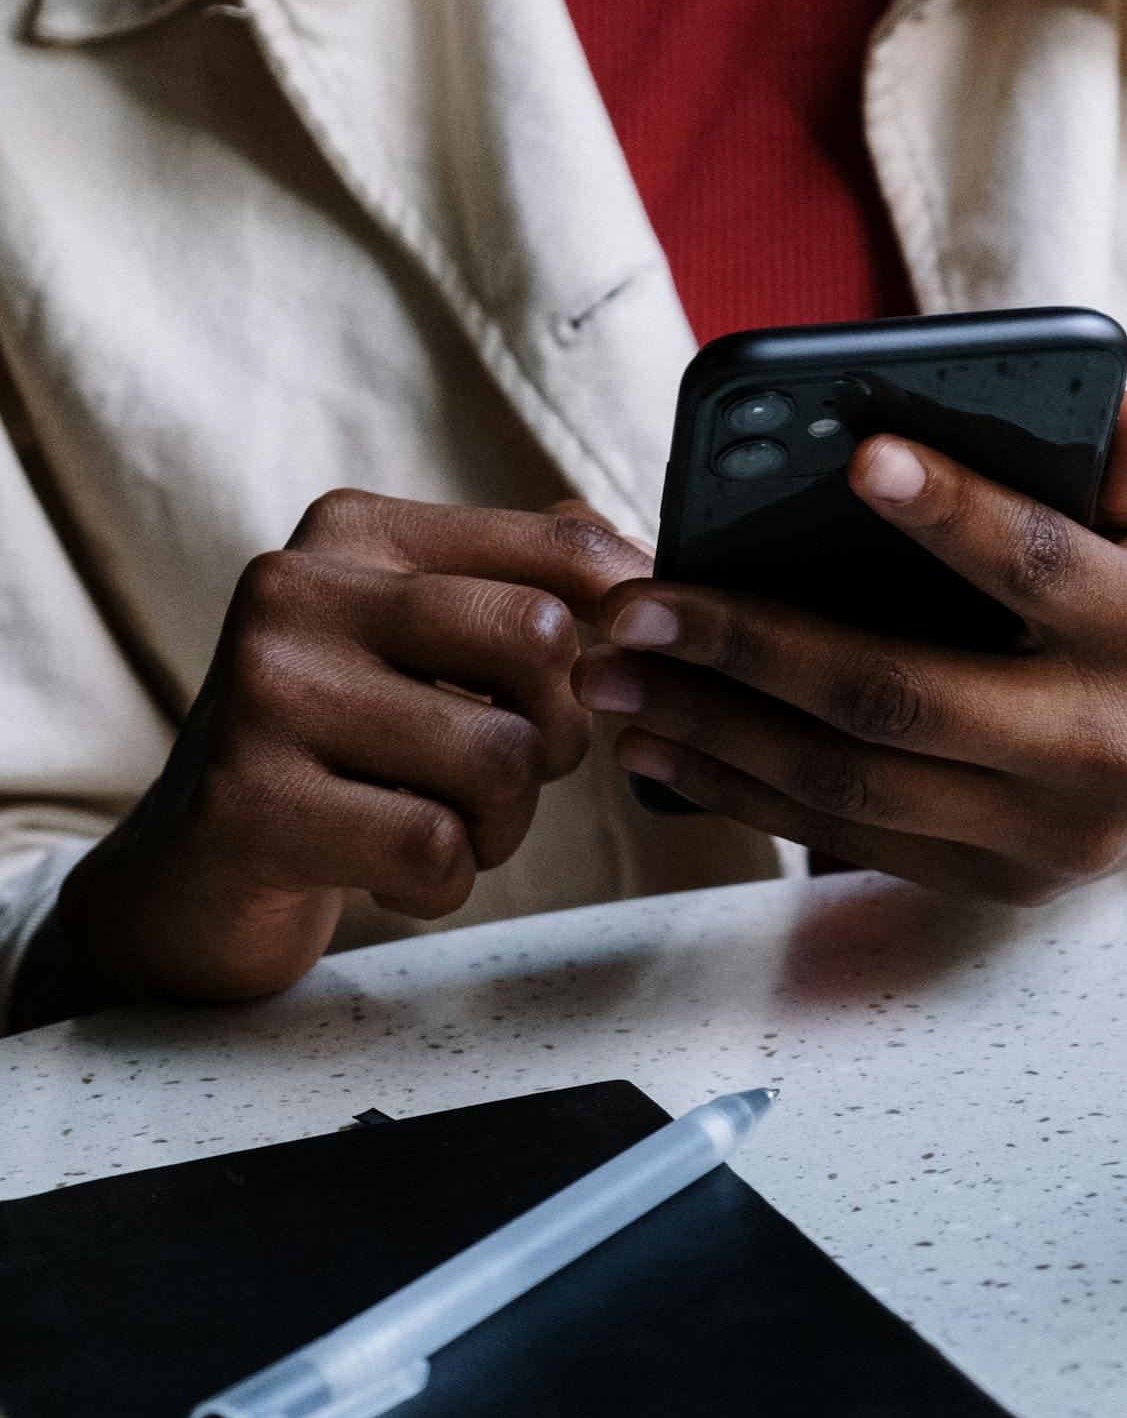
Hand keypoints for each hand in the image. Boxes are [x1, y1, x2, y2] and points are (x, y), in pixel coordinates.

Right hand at [18, 492, 651, 1022]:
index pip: (556, 545)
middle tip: (505, 775)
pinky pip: (434, 849)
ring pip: (498, 756)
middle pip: (540, 640)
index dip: (626, 621)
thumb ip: (524, 583)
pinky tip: (387, 876)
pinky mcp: (249, 802)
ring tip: (438, 829)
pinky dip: (441, 885)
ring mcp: (264, 692)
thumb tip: (643, 565)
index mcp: (354, 532)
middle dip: (556, 733)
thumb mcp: (421, 644)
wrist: (192, 874)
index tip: (633, 670)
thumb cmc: (341, 752)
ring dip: (499, 826)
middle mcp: (297, 589)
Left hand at [573, 395, 1126, 902]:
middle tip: (637, 607)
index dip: (951, 514)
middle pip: (901, 697)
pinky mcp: (1005, 884)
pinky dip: (745, 794)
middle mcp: (1111, 745)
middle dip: (751, 648)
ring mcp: (1053, 833)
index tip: (857, 459)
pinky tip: (664, 746)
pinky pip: (850, 841)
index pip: (1039, 566)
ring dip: (712, 732)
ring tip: (613, 678)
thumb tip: (1114, 404)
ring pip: (853, 785)